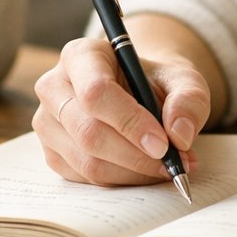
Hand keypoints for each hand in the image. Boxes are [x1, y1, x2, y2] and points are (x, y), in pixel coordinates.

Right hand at [32, 36, 210, 185]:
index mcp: (81, 55)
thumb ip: (188, 99)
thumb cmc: (156, 82)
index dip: (129, 122)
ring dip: (133, 172)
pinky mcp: (53, 153)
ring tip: (170, 166)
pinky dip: (123, 181)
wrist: (140, 93)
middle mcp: (54, 87)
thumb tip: (180, 134)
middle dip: (135, 155)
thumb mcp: (183, 79)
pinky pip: (86, 179)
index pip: (95, 92)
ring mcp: (47, 123)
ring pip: (87, 161)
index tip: (163, 144)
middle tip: (175, 163)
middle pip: (88, 132)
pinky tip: (147, 170)